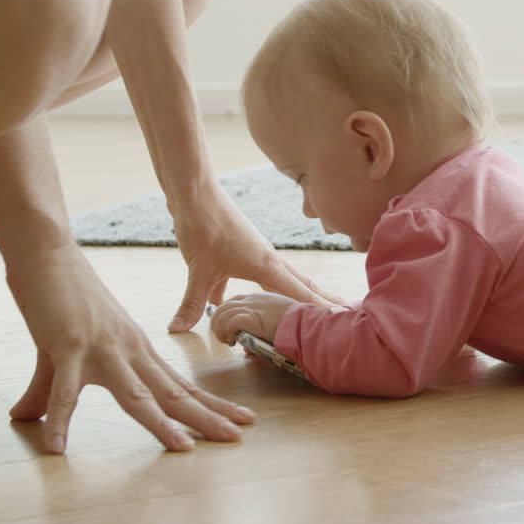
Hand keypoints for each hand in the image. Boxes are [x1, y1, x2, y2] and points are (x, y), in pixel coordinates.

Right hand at [7, 244, 254, 453]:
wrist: (46, 254)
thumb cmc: (61, 299)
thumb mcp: (62, 352)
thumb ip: (49, 391)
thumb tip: (27, 420)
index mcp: (137, 352)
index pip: (181, 385)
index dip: (210, 406)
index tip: (240, 422)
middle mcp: (129, 351)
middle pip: (172, 393)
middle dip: (206, 417)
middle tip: (237, 436)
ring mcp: (102, 348)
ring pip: (137, 395)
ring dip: (161, 423)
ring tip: (184, 448)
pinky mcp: (67, 345)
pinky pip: (64, 390)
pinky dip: (60, 418)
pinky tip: (55, 446)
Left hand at [168, 186, 343, 331]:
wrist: (194, 193)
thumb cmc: (203, 226)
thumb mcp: (198, 270)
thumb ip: (192, 303)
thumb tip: (178, 329)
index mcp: (265, 265)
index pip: (299, 292)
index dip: (320, 306)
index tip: (342, 317)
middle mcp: (267, 258)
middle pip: (301, 282)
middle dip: (321, 297)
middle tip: (345, 311)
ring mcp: (256, 252)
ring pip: (280, 278)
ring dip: (293, 292)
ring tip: (305, 308)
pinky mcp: (241, 249)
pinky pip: (255, 274)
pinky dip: (254, 289)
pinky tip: (235, 301)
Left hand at [210, 292, 295, 344]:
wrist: (306, 326)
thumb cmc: (299, 326)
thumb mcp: (281, 324)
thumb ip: (264, 331)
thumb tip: (248, 347)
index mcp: (262, 297)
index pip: (238, 300)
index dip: (229, 311)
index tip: (226, 324)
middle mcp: (255, 298)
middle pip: (226, 306)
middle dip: (219, 322)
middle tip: (224, 336)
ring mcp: (252, 306)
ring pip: (223, 314)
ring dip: (220, 329)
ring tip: (227, 341)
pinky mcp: (250, 316)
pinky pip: (229, 323)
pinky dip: (226, 333)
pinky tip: (232, 341)